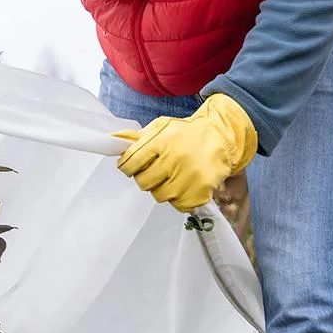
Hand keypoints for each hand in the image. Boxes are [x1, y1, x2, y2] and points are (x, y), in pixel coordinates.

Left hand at [113, 94, 257, 211]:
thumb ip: (136, 138)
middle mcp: (176, 158)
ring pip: (160, 195)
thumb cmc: (186, 134)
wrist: (221, 136)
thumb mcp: (161, 127)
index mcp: (162, 140)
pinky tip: (185, 184)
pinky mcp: (201, 191)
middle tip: (156, 170)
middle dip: (146, 177)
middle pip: (143, 182)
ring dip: (163, 188)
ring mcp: (189, 176)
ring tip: (173, 176)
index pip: (130, 163)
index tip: (132, 165)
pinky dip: (179, 198)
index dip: (128, 166)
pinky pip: (178, 205)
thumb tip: (111, 141)